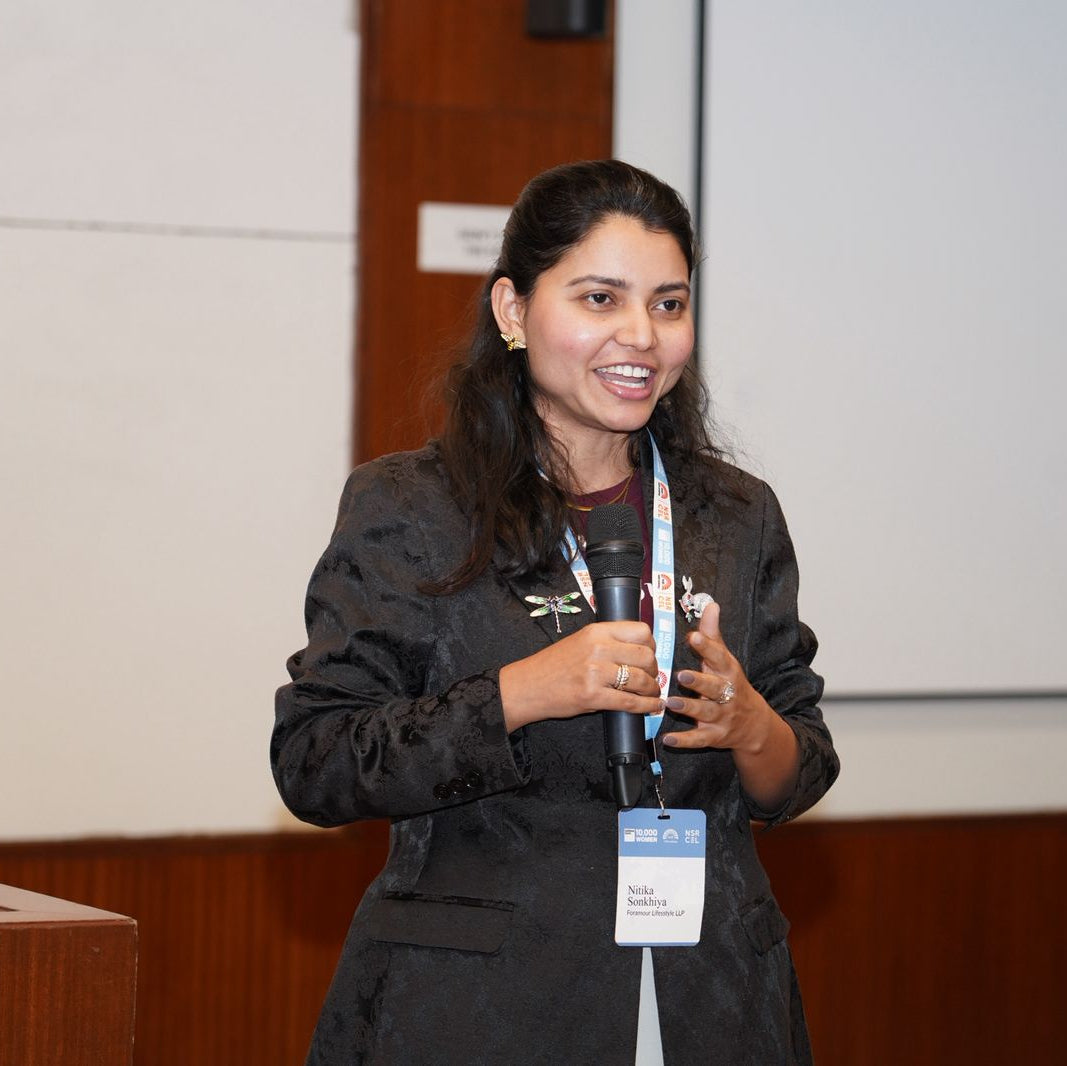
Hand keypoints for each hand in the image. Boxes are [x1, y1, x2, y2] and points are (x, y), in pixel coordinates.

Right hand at [500, 621, 662, 731]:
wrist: (528, 686)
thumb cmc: (554, 665)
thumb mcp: (580, 641)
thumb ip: (607, 642)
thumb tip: (639, 650)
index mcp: (596, 631)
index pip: (641, 631)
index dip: (652, 645)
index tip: (650, 654)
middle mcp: (598, 648)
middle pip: (646, 656)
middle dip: (654, 669)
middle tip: (651, 677)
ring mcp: (596, 673)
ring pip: (641, 680)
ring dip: (651, 689)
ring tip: (650, 692)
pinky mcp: (593, 696)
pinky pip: (631, 702)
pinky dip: (646, 706)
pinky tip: (651, 705)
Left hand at [661, 602, 775, 753]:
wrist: (754, 725)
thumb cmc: (731, 684)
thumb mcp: (725, 660)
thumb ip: (713, 634)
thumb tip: (711, 604)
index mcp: (728, 672)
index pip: (719, 657)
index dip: (707, 647)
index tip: (694, 637)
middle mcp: (726, 694)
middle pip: (714, 687)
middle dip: (699, 682)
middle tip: (680, 675)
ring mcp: (721, 717)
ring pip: (705, 713)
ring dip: (688, 708)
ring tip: (670, 703)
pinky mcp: (714, 736)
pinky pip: (699, 739)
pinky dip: (684, 740)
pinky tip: (668, 739)